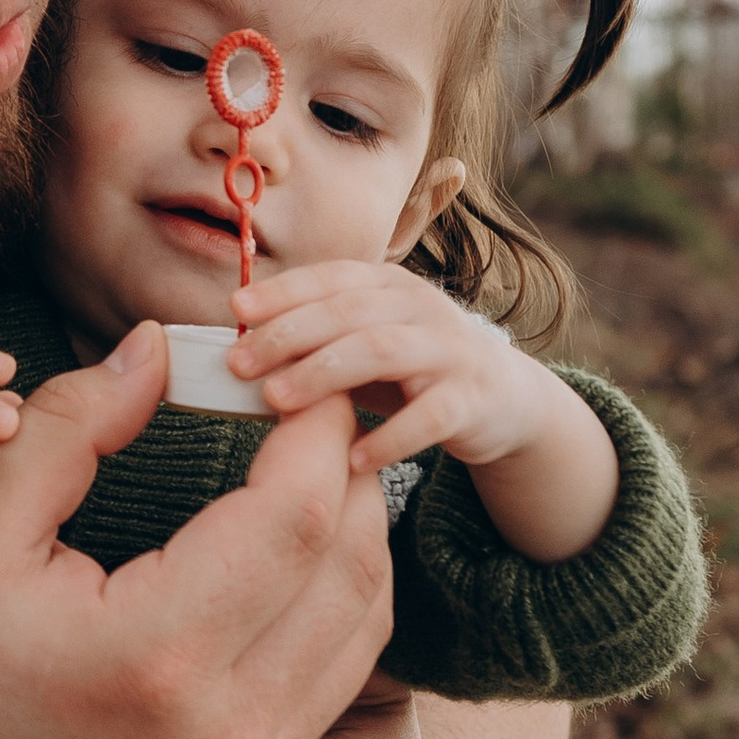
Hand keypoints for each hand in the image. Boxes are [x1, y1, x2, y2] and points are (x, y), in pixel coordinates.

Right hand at [0, 325, 391, 738]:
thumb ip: (70, 424)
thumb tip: (156, 346)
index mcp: (153, 655)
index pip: (295, 514)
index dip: (311, 427)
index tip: (292, 373)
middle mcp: (223, 729)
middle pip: (351, 567)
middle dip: (348, 467)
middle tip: (314, 402)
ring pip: (361, 629)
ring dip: (356, 534)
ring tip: (313, 464)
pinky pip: (335, 681)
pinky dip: (336, 602)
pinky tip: (297, 551)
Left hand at [229, 261, 619, 561]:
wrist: (503, 398)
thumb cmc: (412, 368)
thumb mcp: (365, 341)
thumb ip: (315, 339)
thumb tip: (238, 348)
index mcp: (388, 286)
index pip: (331, 278)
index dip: (283, 290)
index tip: (236, 309)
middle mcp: (421, 308)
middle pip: (348, 312)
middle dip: (289, 334)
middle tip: (240, 363)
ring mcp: (450, 352)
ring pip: (382, 351)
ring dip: (324, 373)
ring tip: (276, 401)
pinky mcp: (472, 401)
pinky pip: (429, 418)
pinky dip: (389, 439)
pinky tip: (351, 460)